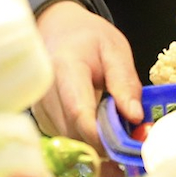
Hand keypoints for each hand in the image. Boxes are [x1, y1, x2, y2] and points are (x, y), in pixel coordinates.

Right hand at [33, 0, 142, 145]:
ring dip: (94, 145)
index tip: (124, 146)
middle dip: (103, 145)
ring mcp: (40, 107)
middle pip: (74, 133)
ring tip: (115, 132)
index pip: (79, 112)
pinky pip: (65, 138)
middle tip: (129, 144)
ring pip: (69, 140)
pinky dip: (84, 140)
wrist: (57, 30)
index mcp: (66, 69)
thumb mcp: (115, 50)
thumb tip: (135, 117)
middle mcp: (46, 92)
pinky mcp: (41, 118)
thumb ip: (125, 83)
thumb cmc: (87, 38)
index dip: (101, 136)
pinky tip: (98, 129)